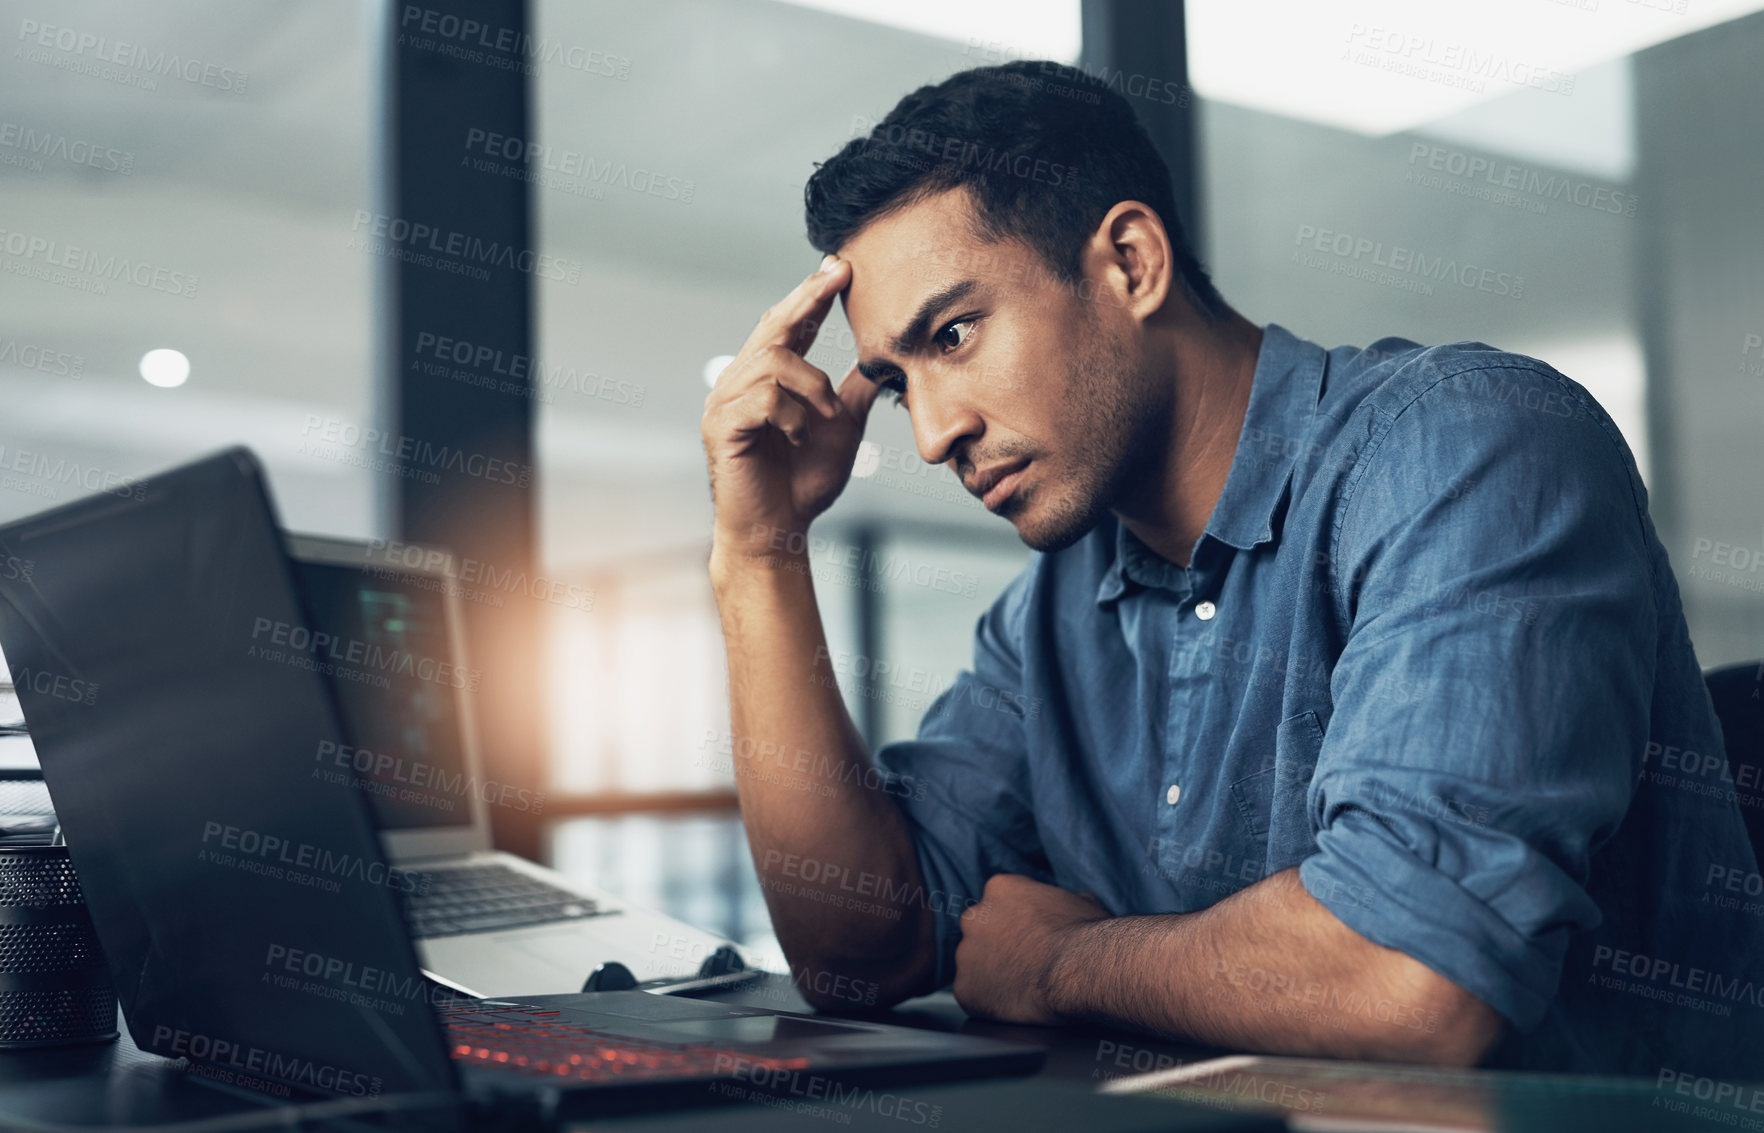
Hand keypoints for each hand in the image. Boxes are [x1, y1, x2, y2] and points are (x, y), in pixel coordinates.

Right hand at [701, 255, 881, 564]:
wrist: (779, 531)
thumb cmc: (804, 483)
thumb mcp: (842, 427)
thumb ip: (854, 391)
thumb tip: (883, 359)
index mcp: (765, 378)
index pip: (788, 325)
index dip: (811, 295)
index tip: (841, 267)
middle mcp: (738, 383)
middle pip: (772, 327)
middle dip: (807, 299)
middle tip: (837, 275)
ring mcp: (725, 404)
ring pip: (772, 362)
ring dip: (811, 386)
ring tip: (827, 416)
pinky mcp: (722, 428)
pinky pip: (762, 399)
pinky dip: (791, 415)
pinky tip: (799, 436)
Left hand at [952, 874, 1108, 1025]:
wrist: (1082, 970)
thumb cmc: (1086, 935)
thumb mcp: (1080, 901)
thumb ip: (1058, 901)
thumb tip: (1067, 906)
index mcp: (1000, 888)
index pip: (998, 902)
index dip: (1015, 922)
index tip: (1029, 937)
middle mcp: (975, 917)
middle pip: (980, 931)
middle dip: (997, 946)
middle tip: (1023, 963)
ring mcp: (966, 954)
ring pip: (973, 965)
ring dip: (991, 974)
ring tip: (1022, 986)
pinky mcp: (965, 989)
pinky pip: (972, 996)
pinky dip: (989, 1002)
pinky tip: (1014, 1003)